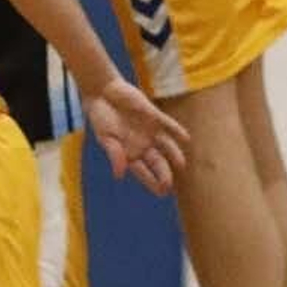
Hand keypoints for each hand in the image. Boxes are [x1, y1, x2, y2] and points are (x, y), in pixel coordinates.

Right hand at [84, 78, 188, 195]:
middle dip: (164, 174)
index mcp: (130, 154)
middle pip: (158, 162)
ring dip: (174, 154)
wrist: (103, 93)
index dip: (153, 182)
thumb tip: (119, 175)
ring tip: (181, 164)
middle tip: (169, 185)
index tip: (162, 192)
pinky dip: (176, 131)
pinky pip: (168, 124)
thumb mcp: (106, 138)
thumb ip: (114, 155)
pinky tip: (185, 138)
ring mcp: (150, 130)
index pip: (144, 172)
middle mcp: (143, 145)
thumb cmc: (101, 118)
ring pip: (166, 145)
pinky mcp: (153, 115)